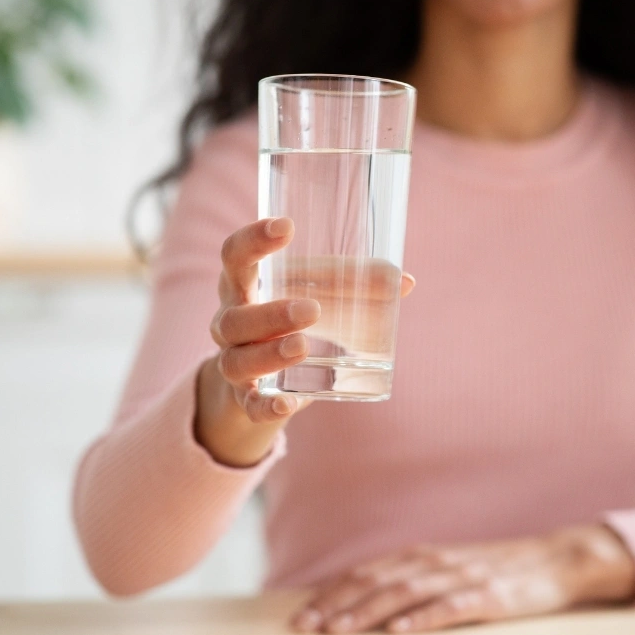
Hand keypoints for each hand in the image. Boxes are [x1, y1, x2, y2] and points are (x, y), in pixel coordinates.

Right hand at [195, 217, 415, 466]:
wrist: (260, 380)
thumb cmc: (291, 320)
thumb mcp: (319, 297)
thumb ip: (356, 286)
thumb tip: (404, 281)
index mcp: (244, 286)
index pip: (234, 256)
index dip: (253, 239)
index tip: (287, 227)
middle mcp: (230, 323)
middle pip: (235, 316)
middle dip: (271, 313)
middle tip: (313, 310)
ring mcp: (234, 363)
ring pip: (237, 361)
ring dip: (269, 354)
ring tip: (304, 347)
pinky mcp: (248, 399)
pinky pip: (251, 406)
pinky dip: (267, 407)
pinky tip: (287, 405)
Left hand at [290, 524, 634, 634]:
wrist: (555, 560)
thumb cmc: (498, 570)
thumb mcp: (450, 569)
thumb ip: (414, 579)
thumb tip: (367, 599)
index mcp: (425, 556)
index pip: (368, 572)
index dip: (333, 592)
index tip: (302, 615)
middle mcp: (438, 562)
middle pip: (378, 581)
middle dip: (337, 605)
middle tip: (304, 627)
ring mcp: (463, 578)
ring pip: (406, 593)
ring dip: (368, 612)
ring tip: (338, 631)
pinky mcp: (489, 596)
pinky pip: (451, 608)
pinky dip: (422, 619)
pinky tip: (399, 632)